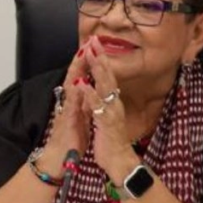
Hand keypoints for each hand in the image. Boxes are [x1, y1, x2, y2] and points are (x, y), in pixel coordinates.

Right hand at [42, 40, 91, 164]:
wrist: (58, 160)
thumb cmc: (70, 140)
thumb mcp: (79, 118)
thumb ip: (82, 104)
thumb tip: (86, 91)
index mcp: (74, 101)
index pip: (80, 77)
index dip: (86, 62)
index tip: (93, 46)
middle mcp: (69, 102)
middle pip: (74, 76)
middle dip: (81, 58)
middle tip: (88, 41)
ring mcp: (66, 110)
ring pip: (71, 85)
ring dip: (76, 69)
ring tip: (82, 53)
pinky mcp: (66, 121)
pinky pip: (71, 105)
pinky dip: (75, 93)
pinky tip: (79, 82)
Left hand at [78, 36, 137, 182]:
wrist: (118, 161)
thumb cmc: (110, 140)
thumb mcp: (104, 116)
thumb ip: (101, 101)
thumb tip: (97, 87)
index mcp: (110, 101)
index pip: (106, 75)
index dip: (100, 59)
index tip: (94, 43)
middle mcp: (113, 103)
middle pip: (107, 76)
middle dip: (100, 57)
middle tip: (94, 40)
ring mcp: (111, 112)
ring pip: (105, 88)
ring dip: (97, 71)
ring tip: (91, 55)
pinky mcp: (107, 124)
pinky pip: (98, 108)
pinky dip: (90, 96)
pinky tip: (84, 86)